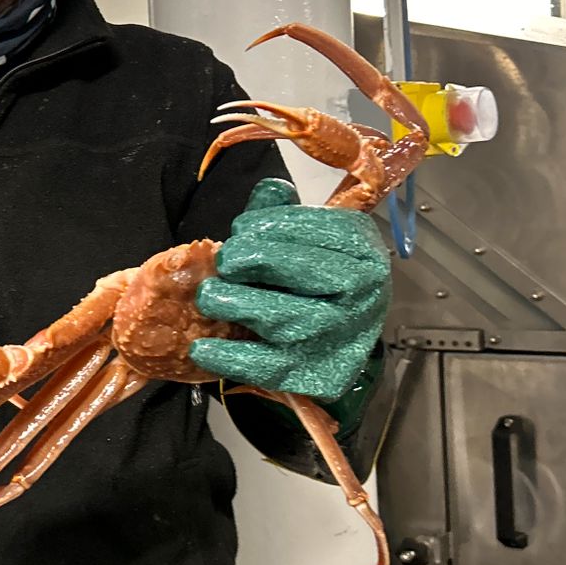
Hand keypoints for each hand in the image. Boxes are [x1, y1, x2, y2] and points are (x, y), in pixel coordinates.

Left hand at [187, 179, 388, 400]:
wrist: (341, 341)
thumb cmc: (317, 280)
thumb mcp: (310, 239)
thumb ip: (284, 214)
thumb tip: (270, 190)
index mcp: (363, 251)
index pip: (317, 228)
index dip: (269, 224)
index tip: (240, 229)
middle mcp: (362, 294)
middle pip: (299, 271)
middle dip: (252, 260)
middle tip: (225, 262)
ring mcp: (340, 337)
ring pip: (282, 319)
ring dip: (235, 304)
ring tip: (210, 296)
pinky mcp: (318, 374)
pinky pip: (268, 366)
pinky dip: (229, 357)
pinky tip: (203, 347)